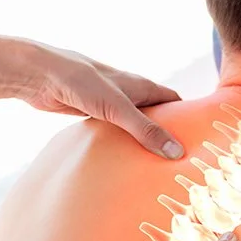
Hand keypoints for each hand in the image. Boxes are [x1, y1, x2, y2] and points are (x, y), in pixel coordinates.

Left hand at [24, 43, 184, 158]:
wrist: (41, 75)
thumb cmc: (81, 82)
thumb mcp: (118, 109)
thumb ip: (146, 130)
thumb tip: (177, 151)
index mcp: (141, 85)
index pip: (173, 100)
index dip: (187, 116)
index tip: (199, 138)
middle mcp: (128, 93)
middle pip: (155, 113)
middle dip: (165, 132)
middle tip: (178, 160)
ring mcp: (110, 103)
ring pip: (133, 123)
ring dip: (141, 140)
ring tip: (153, 165)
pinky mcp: (92, 113)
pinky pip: (113, 131)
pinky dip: (120, 143)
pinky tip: (121, 160)